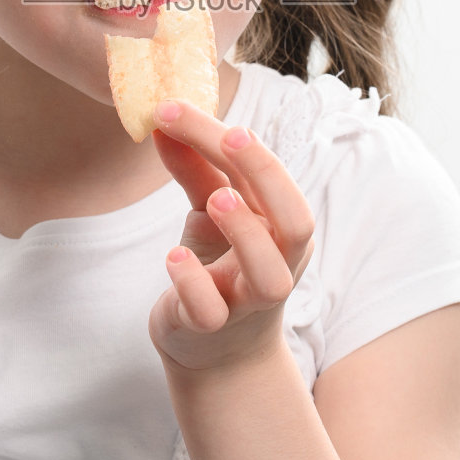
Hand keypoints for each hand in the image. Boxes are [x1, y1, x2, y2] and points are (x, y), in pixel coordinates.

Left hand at [147, 98, 314, 375]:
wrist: (213, 351)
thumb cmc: (219, 266)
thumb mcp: (208, 210)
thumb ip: (192, 167)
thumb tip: (163, 120)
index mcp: (280, 227)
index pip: (269, 177)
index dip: (237, 142)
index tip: (181, 109)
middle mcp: (277, 264)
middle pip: (295, 222)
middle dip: (268, 175)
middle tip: (232, 137)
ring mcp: (248, 301)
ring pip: (269, 276)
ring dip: (246, 232)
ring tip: (216, 198)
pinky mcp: (212, 329)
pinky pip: (211, 311)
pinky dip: (193, 282)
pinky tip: (173, 257)